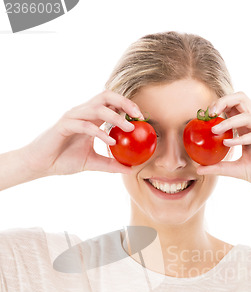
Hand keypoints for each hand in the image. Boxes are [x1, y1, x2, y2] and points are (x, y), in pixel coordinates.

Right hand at [20, 90, 144, 177]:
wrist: (41, 164)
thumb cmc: (63, 160)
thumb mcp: (93, 163)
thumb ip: (110, 163)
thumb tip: (130, 169)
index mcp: (90, 118)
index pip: (111, 104)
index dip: (128, 107)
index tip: (142, 119)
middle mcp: (83, 113)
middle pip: (106, 96)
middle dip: (125, 103)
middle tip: (139, 116)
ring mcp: (73, 117)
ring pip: (97, 108)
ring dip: (116, 117)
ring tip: (129, 129)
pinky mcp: (64, 125)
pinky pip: (85, 125)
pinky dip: (99, 132)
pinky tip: (111, 140)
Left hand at [196, 91, 250, 194]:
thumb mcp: (237, 170)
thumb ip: (219, 167)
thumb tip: (198, 169)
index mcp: (248, 127)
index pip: (232, 107)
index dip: (217, 106)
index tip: (202, 116)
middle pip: (241, 99)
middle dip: (223, 101)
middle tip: (209, 113)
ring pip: (247, 114)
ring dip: (229, 121)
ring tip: (215, 130)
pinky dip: (242, 137)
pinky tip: (229, 144)